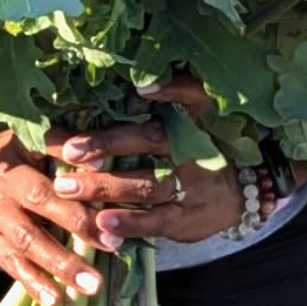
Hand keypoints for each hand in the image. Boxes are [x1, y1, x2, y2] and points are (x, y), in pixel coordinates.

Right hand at [0, 128, 110, 305]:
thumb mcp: (17, 140)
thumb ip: (55, 147)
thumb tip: (98, 157)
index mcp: (15, 163)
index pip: (46, 168)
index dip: (74, 186)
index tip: (107, 194)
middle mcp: (4, 192)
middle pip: (42, 206)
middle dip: (78, 225)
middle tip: (113, 244)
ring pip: (29, 244)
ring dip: (61, 265)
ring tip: (92, 284)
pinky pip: (11, 267)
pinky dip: (32, 284)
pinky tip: (54, 299)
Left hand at [44, 76, 243, 245]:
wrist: (239, 196)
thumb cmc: (199, 150)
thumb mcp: (192, 120)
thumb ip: (167, 100)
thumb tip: (135, 84)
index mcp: (192, 118)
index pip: (185, 96)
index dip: (167, 89)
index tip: (134, 88)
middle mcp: (193, 149)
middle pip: (150, 140)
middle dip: (106, 143)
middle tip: (67, 150)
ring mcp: (191, 185)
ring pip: (146, 184)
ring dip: (105, 186)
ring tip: (67, 187)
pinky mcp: (186, 218)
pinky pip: (156, 220)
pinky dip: (129, 222)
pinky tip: (102, 221)